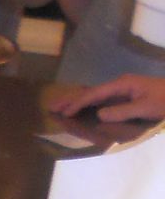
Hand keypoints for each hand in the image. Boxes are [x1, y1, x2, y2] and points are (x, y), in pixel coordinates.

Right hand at [50, 74, 164, 122]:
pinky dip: (89, 103)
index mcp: (122, 84)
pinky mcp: (127, 96)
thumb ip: (122, 111)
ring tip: (60, 106)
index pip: (95, 94)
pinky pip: (103, 99)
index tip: (64, 112)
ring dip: (77, 101)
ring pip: (95, 95)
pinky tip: (82, 106)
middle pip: (91, 92)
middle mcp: (120, 84)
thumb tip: (98, 114)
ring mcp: (123, 89)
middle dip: (71, 99)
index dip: (78, 103)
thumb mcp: (146, 107)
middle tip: (51, 106)